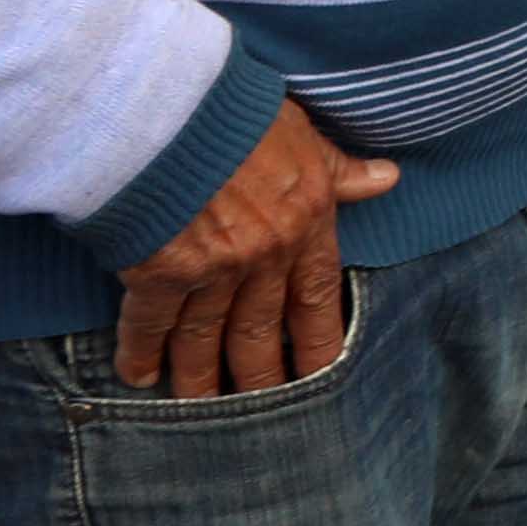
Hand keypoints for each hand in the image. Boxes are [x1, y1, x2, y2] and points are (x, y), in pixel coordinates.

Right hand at [116, 101, 402, 393]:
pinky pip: (150, 323)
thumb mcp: (303, 135)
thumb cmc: (235, 112)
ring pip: (206, 338)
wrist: (168, 105)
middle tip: (262, 420)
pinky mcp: (156, 270)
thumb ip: (339, 171)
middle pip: (261, 333)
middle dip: (260, 379)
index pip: (318, 300)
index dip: (319, 346)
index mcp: (304, 225)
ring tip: (200, 410)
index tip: (320, 383)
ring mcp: (210, 268)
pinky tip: (137, 377)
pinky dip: (142, 352)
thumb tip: (388, 178)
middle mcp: (262, 256)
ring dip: (200, 380)